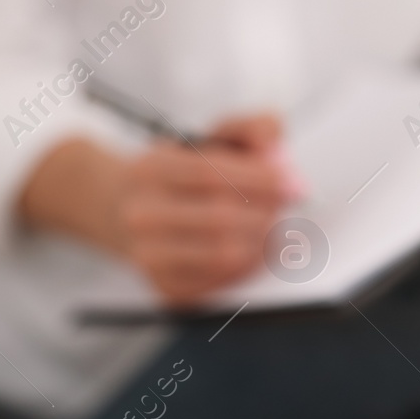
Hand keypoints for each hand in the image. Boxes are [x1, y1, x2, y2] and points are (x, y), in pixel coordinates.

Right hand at [19, 115, 301, 305]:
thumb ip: (250, 128)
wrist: (126, 210)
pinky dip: (249, 265)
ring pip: (224, 254)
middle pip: (220, 218)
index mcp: (150, 169)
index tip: (293, 181)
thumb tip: (275, 145)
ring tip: (274, 224)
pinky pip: (223, 282)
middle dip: (267, 211)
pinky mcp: (165, 289)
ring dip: (263, 240)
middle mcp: (140, 215)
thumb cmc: (184, 172)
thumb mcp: (211, 137)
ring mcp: (148, 256)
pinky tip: (254, 246)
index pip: (210, 173)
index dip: (258, 178)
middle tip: (288, 205)